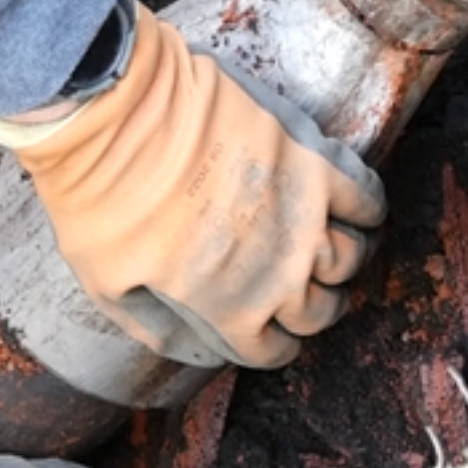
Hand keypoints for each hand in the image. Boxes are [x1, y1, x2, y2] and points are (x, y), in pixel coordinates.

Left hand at [0, 1, 385, 368]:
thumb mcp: (105, 284)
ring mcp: (302, 214)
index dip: (266, 344)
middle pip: (319, 311)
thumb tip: (187, 348)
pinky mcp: (313, 158)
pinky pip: (366, 196)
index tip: (260, 329)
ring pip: (350, 259)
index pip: (272, 351)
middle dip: (307, 309)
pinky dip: (367, 210)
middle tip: (292, 288)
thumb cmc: (100, 198)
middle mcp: (278, 272)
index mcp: (230, 309)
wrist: (116, 116)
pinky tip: (353, 210)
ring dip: (338, 262)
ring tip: (321, 248)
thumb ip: (153, 325)